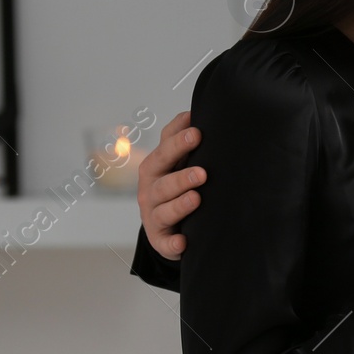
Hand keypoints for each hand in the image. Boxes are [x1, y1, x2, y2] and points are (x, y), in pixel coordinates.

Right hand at [138, 110, 206, 261]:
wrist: (167, 224)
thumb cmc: (176, 183)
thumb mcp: (178, 160)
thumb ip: (183, 137)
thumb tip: (196, 110)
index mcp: (156, 166)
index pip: (164, 150)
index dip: (178, 141)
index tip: (198, 132)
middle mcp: (151, 190)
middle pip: (162, 181)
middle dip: (181, 175)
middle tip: (203, 172)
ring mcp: (154, 215)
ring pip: (164, 210)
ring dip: (180, 204)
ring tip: (197, 198)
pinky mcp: (161, 240)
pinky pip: (166, 243)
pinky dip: (173, 243)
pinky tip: (184, 241)